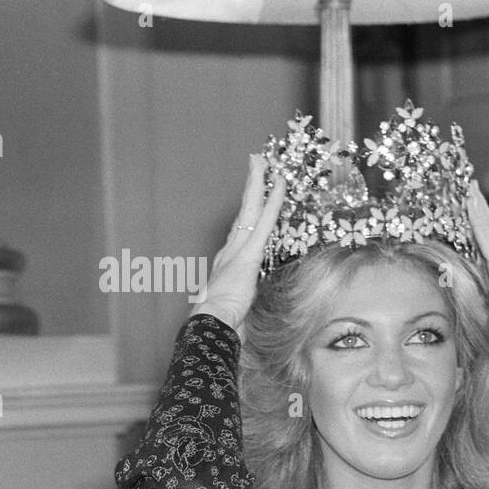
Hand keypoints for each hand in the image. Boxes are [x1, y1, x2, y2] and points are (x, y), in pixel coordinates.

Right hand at [190, 154, 285, 333]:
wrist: (210, 326)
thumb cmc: (223, 324)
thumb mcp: (238, 308)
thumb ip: (244, 299)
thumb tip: (250, 302)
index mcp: (228, 263)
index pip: (241, 231)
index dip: (249, 212)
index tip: (254, 196)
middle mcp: (229, 251)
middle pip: (244, 213)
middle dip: (251, 187)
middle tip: (256, 162)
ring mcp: (237, 250)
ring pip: (252, 209)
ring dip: (259, 184)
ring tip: (263, 162)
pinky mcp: (247, 253)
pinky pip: (264, 221)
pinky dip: (272, 200)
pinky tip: (279, 184)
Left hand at [466, 180, 488, 368]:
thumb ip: (482, 325)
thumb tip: (465, 330)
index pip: (483, 255)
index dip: (475, 236)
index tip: (467, 218)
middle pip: (486, 238)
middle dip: (478, 215)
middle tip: (469, 191)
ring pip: (487, 234)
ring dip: (478, 211)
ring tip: (469, 188)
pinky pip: (487, 241)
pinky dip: (479, 221)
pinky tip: (472, 204)